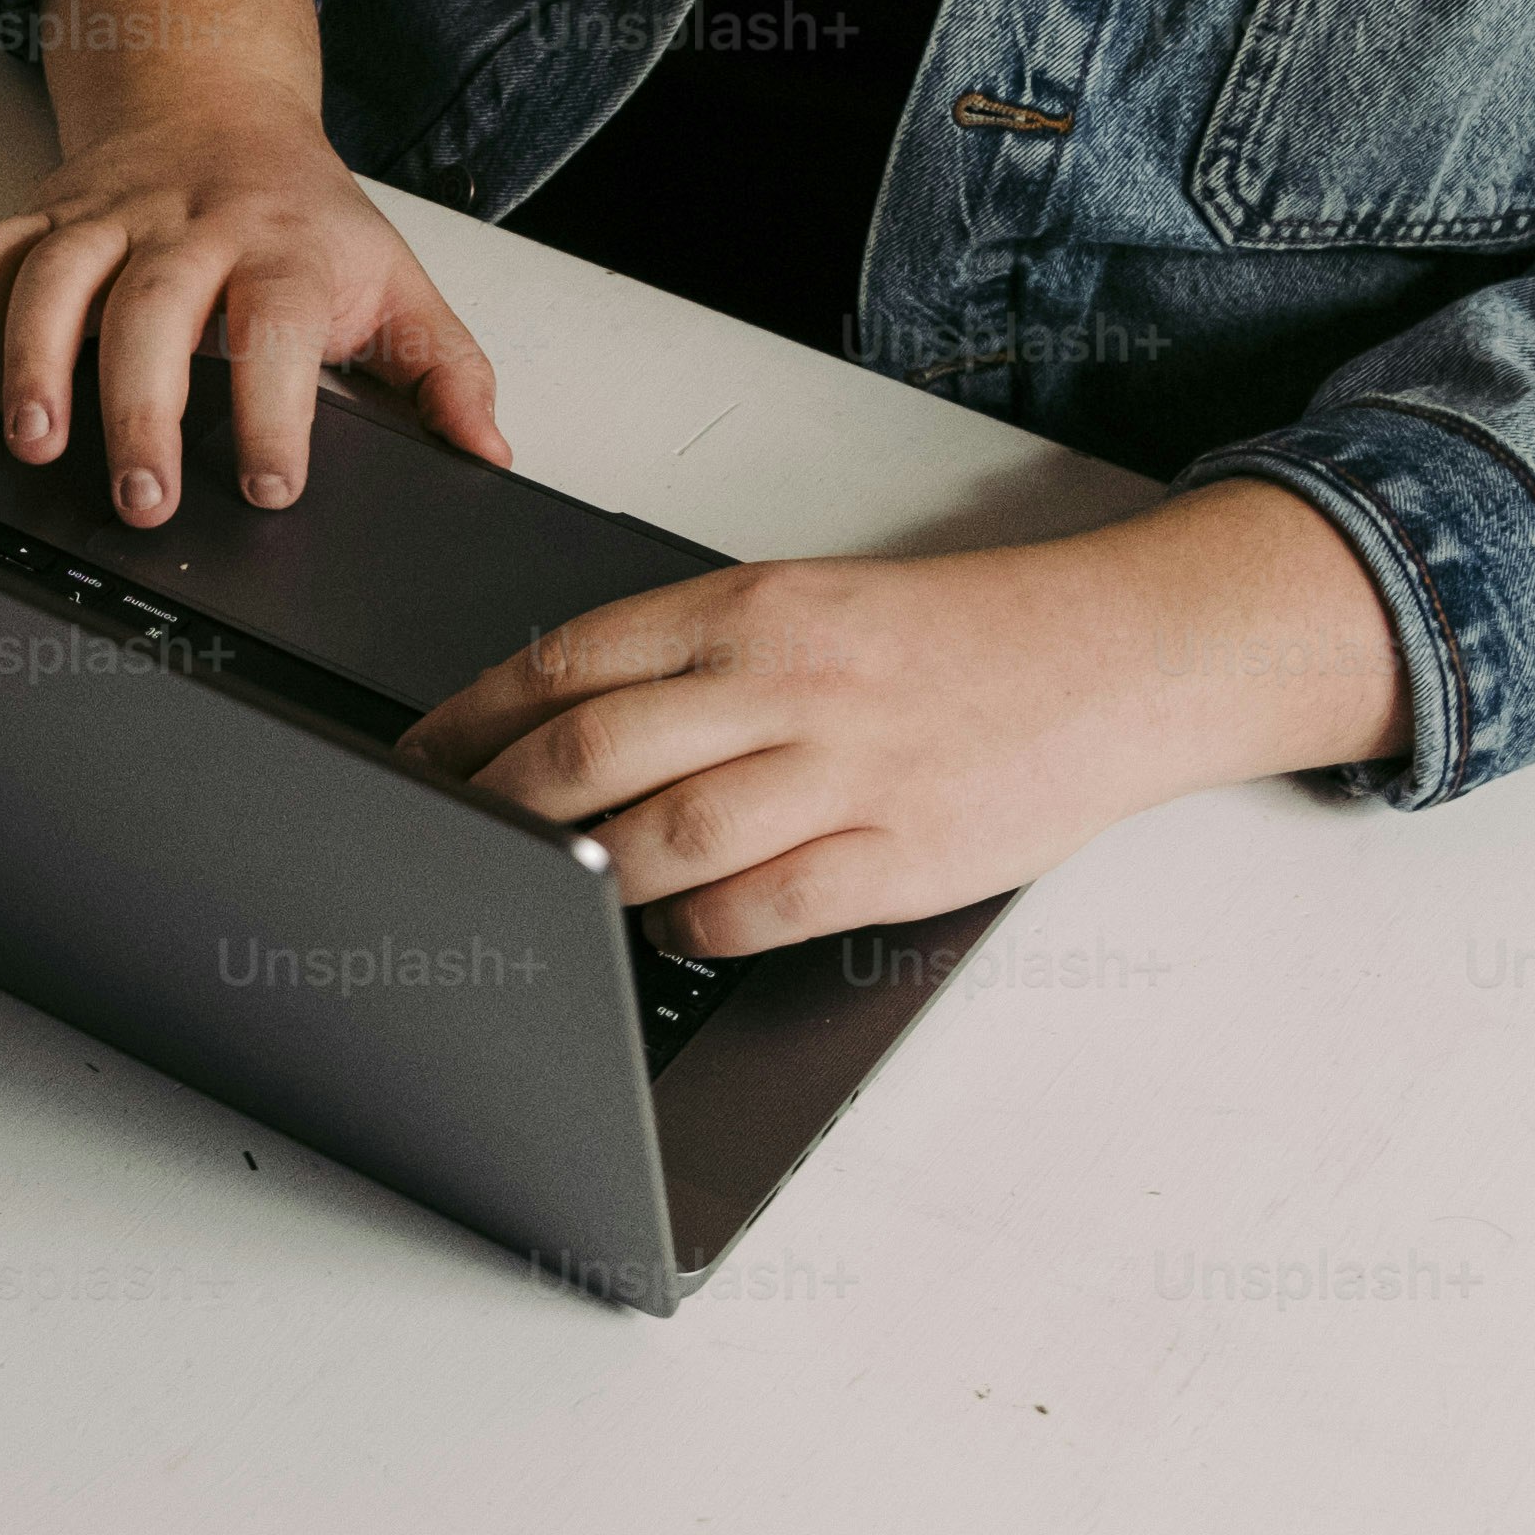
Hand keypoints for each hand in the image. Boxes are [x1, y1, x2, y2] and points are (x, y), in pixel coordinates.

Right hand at [0, 0, 504, 528]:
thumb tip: (487, 451)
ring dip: (36, 361)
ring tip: (35, 444)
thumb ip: (445, 372)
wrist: (217, 102)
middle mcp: (193, 223)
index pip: (280, 322)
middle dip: (141, 409)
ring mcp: (111, 213)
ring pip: (57, 275)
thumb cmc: (304, 217)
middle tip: (143, 499)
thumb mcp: (395, 281)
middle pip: (155, 307)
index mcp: (287, 246)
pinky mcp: (48, 212)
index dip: (274, 408)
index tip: (268, 488)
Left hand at [399, 481, 1409, 956]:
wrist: (1121, 653)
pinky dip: (694, 928)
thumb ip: (694, 658)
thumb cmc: (961, 638)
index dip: (465, 722)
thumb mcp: (813, 605)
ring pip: (658, 837)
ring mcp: (843, 770)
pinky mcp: (899, 851)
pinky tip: (674, 928)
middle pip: (585, 755)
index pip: (565, 662)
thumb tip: (558, 719)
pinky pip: (758, 907)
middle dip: (491, 813)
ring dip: (585, 880)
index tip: (414, 762)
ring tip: (551, 898)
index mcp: (751, 609)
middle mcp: (786, 682)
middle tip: (445, 846)